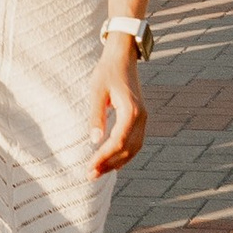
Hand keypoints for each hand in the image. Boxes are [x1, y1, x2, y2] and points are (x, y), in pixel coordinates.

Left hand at [90, 34, 146, 174]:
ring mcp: (143, 119)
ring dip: (117, 162)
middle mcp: (141, 117)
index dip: (104, 157)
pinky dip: (124, 155)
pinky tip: (111, 161)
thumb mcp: (97, 91)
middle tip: (90, 175)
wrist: (123, 57)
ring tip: (99, 172)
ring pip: (134, 149)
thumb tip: (94, 140)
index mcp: (131, 111)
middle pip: (127, 149)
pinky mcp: (140, 118)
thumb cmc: (107, 72)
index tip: (89, 167)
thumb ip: (96, 115)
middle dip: (109, 164)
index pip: (118, 142)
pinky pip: (135, 142)